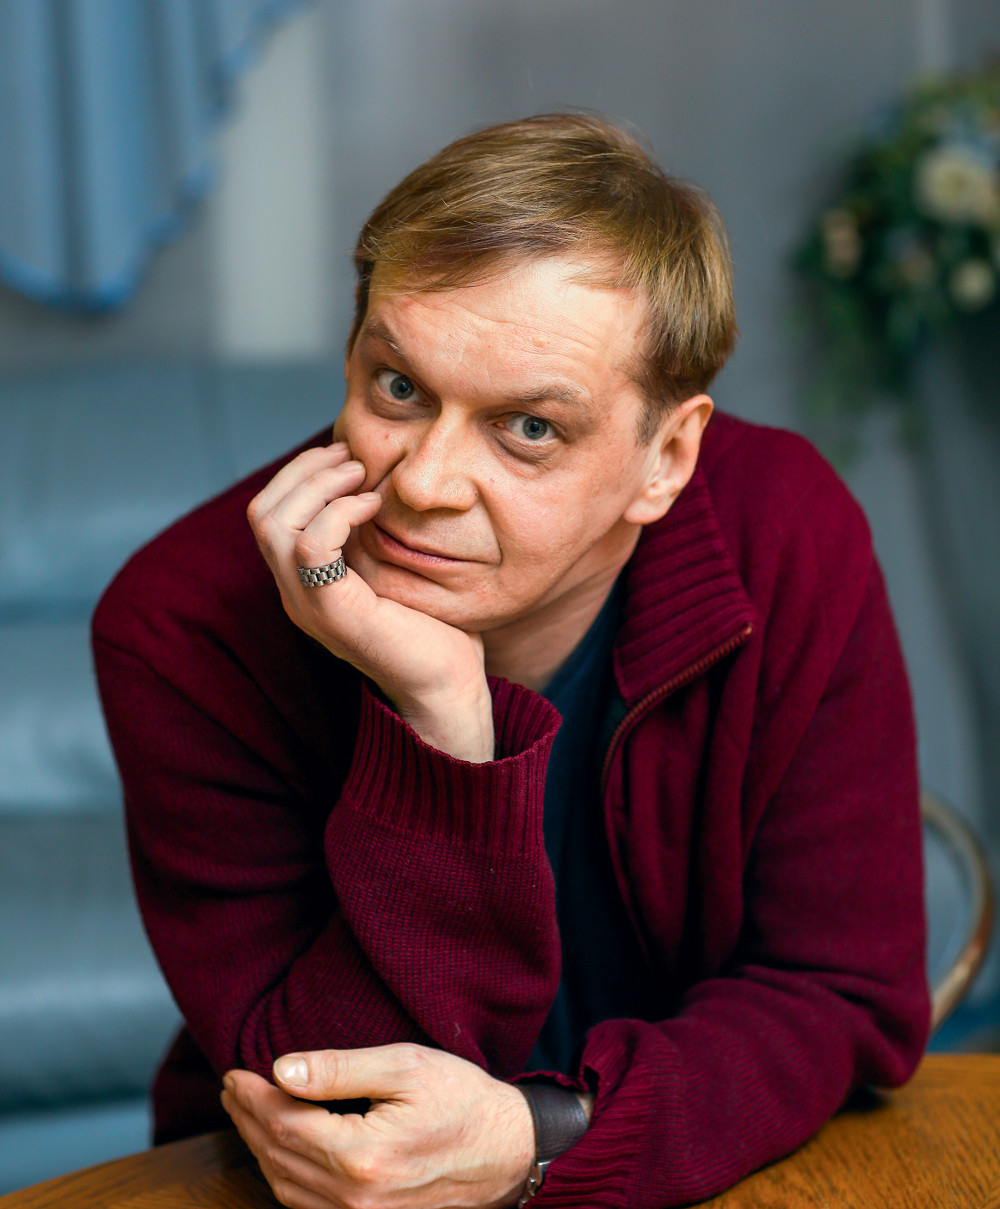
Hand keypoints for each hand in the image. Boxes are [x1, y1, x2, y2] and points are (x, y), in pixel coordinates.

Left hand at [221, 1043, 534, 1208]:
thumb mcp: (405, 1066)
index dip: (253, 1096)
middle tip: (232, 1087)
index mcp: (361, 1157)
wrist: (509, 1150)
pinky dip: (284, 1175)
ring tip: (248, 1112)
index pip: (284, 1124)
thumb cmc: (463, 1100)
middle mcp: (354, 1200)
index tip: (235, 1071)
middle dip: (249, 1119)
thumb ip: (340, 1068)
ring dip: (260, 1148)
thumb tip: (282, 1069)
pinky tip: (279, 1149)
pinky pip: (307, 1206)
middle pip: (278, 1157)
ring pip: (286, 1187)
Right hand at [247, 442, 493, 760]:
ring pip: (275, 524)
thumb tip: (376, 478)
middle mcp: (294, 594)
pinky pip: (311, 545)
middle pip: (262, 513)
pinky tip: (373, 507)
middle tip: (350, 457)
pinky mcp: (332, 611)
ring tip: (361, 475)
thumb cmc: (433, 628)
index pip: (268, 514)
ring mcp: (307, 605)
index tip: (344, 455)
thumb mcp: (392, 568)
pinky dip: (339, 512)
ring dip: (319, 485)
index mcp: (303, 583)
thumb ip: (371, 534)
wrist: (446, 686)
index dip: (300, 474)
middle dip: (304, 471)